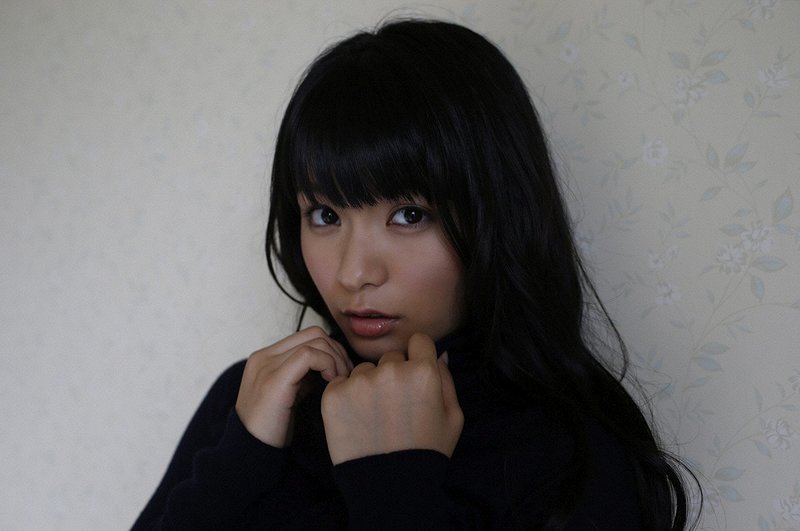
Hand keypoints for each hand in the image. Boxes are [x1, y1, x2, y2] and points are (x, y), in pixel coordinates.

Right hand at [235, 326, 351, 446]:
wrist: (251, 452)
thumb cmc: (273, 429)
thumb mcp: (289, 395)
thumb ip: (304, 376)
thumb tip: (330, 365)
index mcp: (266, 357)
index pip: (307, 335)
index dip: (331, 349)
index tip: (343, 370)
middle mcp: (264, 356)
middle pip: (314, 333)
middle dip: (338, 351)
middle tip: (347, 375)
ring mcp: (267, 365)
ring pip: (314, 341)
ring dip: (336, 358)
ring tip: (340, 381)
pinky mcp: (274, 379)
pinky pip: (309, 355)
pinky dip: (328, 364)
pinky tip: (332, 382)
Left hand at [321, 333, 462, 464]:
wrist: (389, 488)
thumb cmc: (426, 452)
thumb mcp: (453, 417)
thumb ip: (446, 379)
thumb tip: (440, 354)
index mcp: (423, 371)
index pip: (418, 341)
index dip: (417, 356)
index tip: (413, 373)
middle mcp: (390, 370)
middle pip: (390, 357)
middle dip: (393, 374)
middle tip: (394, 405)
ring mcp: (359, 382)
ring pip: (364, 370)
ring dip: (368, 385)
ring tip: (374, 417)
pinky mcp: (334, 394)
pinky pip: (341, 382)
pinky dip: (346, 396)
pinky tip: (356, 419)